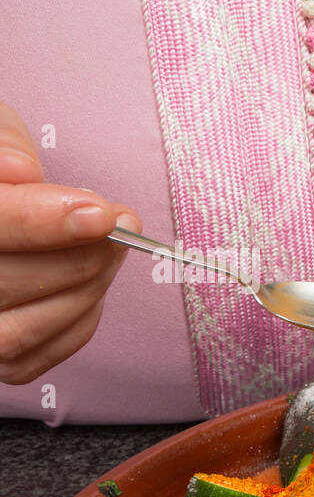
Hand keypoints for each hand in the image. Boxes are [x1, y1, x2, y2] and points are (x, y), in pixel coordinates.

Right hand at [0, 102, 139, 384]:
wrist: (5, 208)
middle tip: (119, 223)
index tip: (99, 212)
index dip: (39, 222)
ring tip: (109, 246)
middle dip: (78, 255)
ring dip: (86, 288)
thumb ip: (3, 144)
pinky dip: (79, 316)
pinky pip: (39, 353)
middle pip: (4, 283)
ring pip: (21, 331)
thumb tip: (20, 172)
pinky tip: (88, 281)